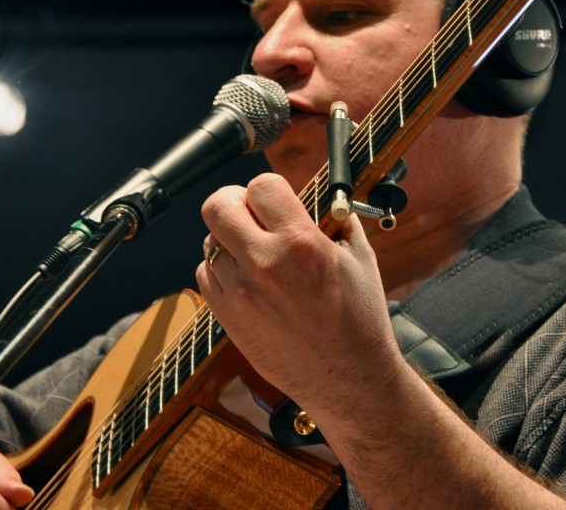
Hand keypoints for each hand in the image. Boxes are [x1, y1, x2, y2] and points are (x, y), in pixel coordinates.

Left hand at [196, 173, 403, 410]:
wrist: (348, 379)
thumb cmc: (359, 320)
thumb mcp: (360, 258)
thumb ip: (335, 221)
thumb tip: (321, 199)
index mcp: (301, 243)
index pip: (260, 186)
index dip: (268, 189)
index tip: (274, 200)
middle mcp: (264, 264)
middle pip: (218, 206)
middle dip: (234, 203)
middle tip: (249, 214)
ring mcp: (240, 293)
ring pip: (209, 242)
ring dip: (229, 240)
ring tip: (255, 254)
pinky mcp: (228, 318)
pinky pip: (205, 274)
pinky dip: (221, 270)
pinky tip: (246, 279)